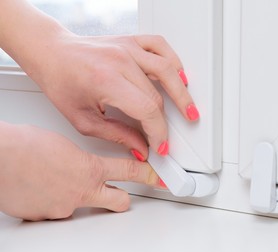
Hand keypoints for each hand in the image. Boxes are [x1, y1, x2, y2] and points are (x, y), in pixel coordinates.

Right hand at [0, 122, 160, 220]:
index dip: (149, 176)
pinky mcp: (47, 217)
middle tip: (121, 193)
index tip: (159, 178)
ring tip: (56, 181)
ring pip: (83, 207)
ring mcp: (65, 208)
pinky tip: (40, 189)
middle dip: (123, 197)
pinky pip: (56, 211)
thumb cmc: (24, 146)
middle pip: (119, 201)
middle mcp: (82, 192)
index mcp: (90, 168)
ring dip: (77, 197)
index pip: (131, 172)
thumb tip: (80, 161)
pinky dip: (53, 202)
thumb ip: (79, 157)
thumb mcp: (63, 143)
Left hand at [28, 33, 198, 159]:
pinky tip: (179, 76)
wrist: (51, 53)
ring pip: (167, 70)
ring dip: (182, 93)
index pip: (147, 110)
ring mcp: (127, 48)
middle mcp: (120, 61)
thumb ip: (116, 135)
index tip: (160, 146)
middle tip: (167, 137)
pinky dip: (174, 62)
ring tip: (189, 109)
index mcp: (106, 80)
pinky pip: (160, 46)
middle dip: (166, 123)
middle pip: (157, 96)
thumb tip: (140, 148)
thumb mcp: (83, 119)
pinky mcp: (130, 41)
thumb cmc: (61, 82)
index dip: (158, 133)